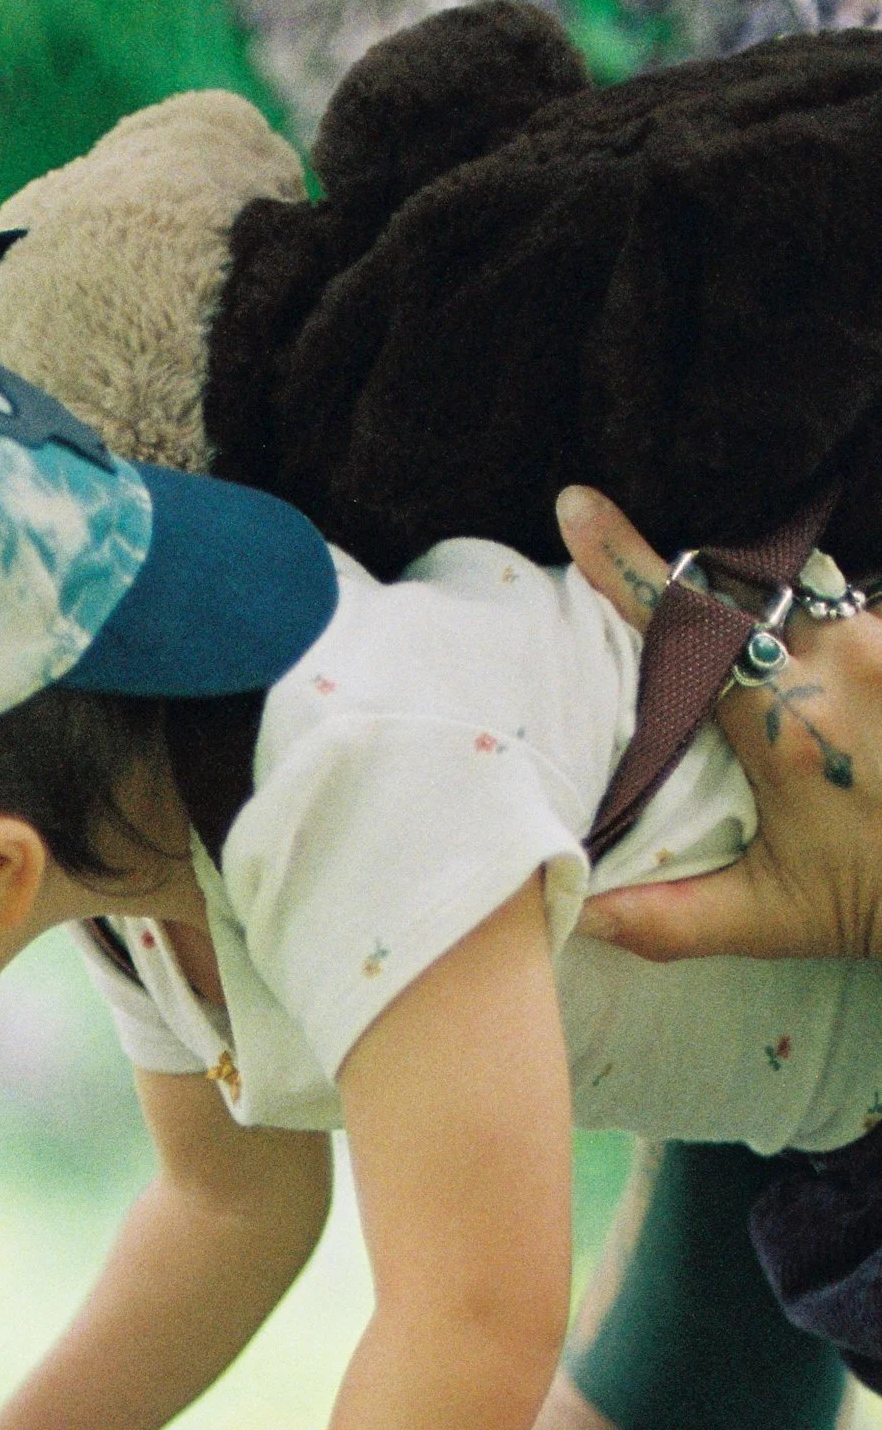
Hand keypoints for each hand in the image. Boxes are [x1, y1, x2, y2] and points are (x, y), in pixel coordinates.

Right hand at [558, 482, 881, 962]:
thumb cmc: (880, 899)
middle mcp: (843, 659)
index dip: (626, 563)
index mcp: (785, 726)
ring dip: (782, 628)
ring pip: (810, 599)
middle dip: (712, 609)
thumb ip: (668, 919)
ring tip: (792, 695)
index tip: (578, 508)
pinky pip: (858, 614)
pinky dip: (835, 641)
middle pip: (747, 596)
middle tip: (693, 645)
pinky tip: (843, 701)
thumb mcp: (773, 920)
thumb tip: (578, 910)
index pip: (688, 625)